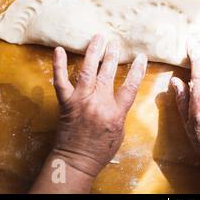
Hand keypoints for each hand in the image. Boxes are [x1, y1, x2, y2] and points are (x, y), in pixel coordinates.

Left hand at [52, 34, 146, 176]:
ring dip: (93, 52)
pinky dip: (58, 65)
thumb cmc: (100, 150)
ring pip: (87, 71)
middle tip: (115, 42)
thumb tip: (119, 94)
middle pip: (108, 74)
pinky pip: (60, 81)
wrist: (76, 161)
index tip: (141, 57)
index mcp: (115, 112)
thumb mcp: (119, 131)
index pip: (130, 86)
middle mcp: (99, 103)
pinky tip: (58, 50)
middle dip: (112, 55)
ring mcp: (81, 101)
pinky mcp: (66, 102)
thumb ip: (119, 110)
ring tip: (98, 38)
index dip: (137, 70)